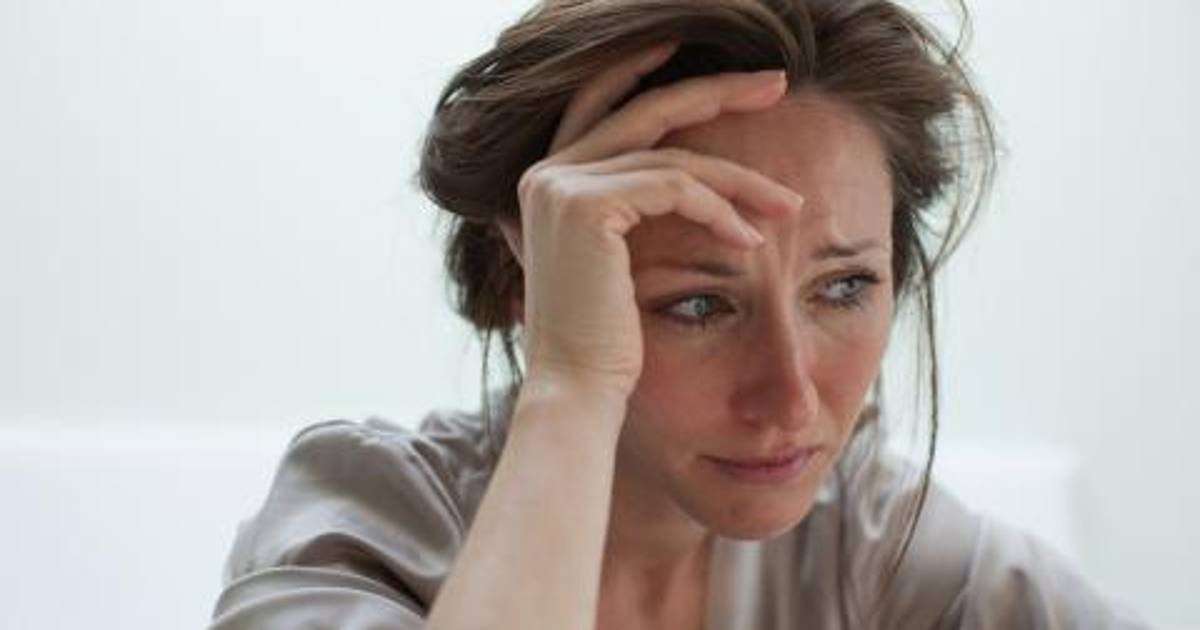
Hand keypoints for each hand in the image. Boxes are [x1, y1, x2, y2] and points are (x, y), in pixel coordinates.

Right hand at [502, 43, 804, 405]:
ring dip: (741, 180)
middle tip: (776, 83)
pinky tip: (752, 241)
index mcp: (547, 181)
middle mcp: (544, 172)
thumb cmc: (605, 341)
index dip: (653, 72)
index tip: (720, 71)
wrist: (580, 391)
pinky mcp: (588, 206)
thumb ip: (625, 211)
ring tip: (789, 207)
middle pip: (645, 108)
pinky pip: (677, 187)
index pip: (604, 103)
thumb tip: (674, 183)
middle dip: (717, 90)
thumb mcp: (613, 262)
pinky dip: (722, 210)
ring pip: (674, 155)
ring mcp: (561, 185)